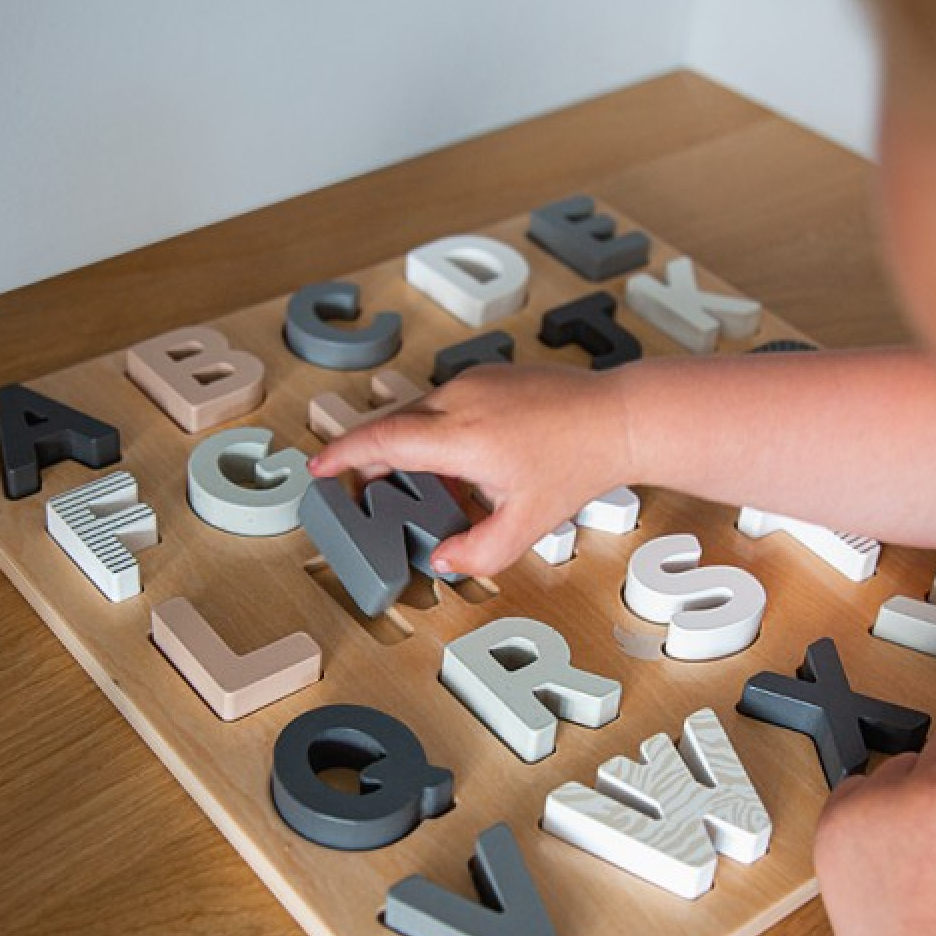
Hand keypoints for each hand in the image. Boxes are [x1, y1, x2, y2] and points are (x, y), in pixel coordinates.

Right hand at [306, 364, 632, 577]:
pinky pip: (445, 400)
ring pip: (419, 412)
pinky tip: (460, 461)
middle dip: (370, 457)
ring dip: (408, 444)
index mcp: (461, 436)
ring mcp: (475, 381)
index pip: (382, 440)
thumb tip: (443, 561)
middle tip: (363, 491)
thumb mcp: (526, 524)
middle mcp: (460, 399)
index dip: (343, 454)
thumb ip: (478, 552)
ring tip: (422, 485)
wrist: (617, 417)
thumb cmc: (578, 463)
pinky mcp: (489, 374)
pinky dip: (436, 428)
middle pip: (393, 426)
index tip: (318, 466)